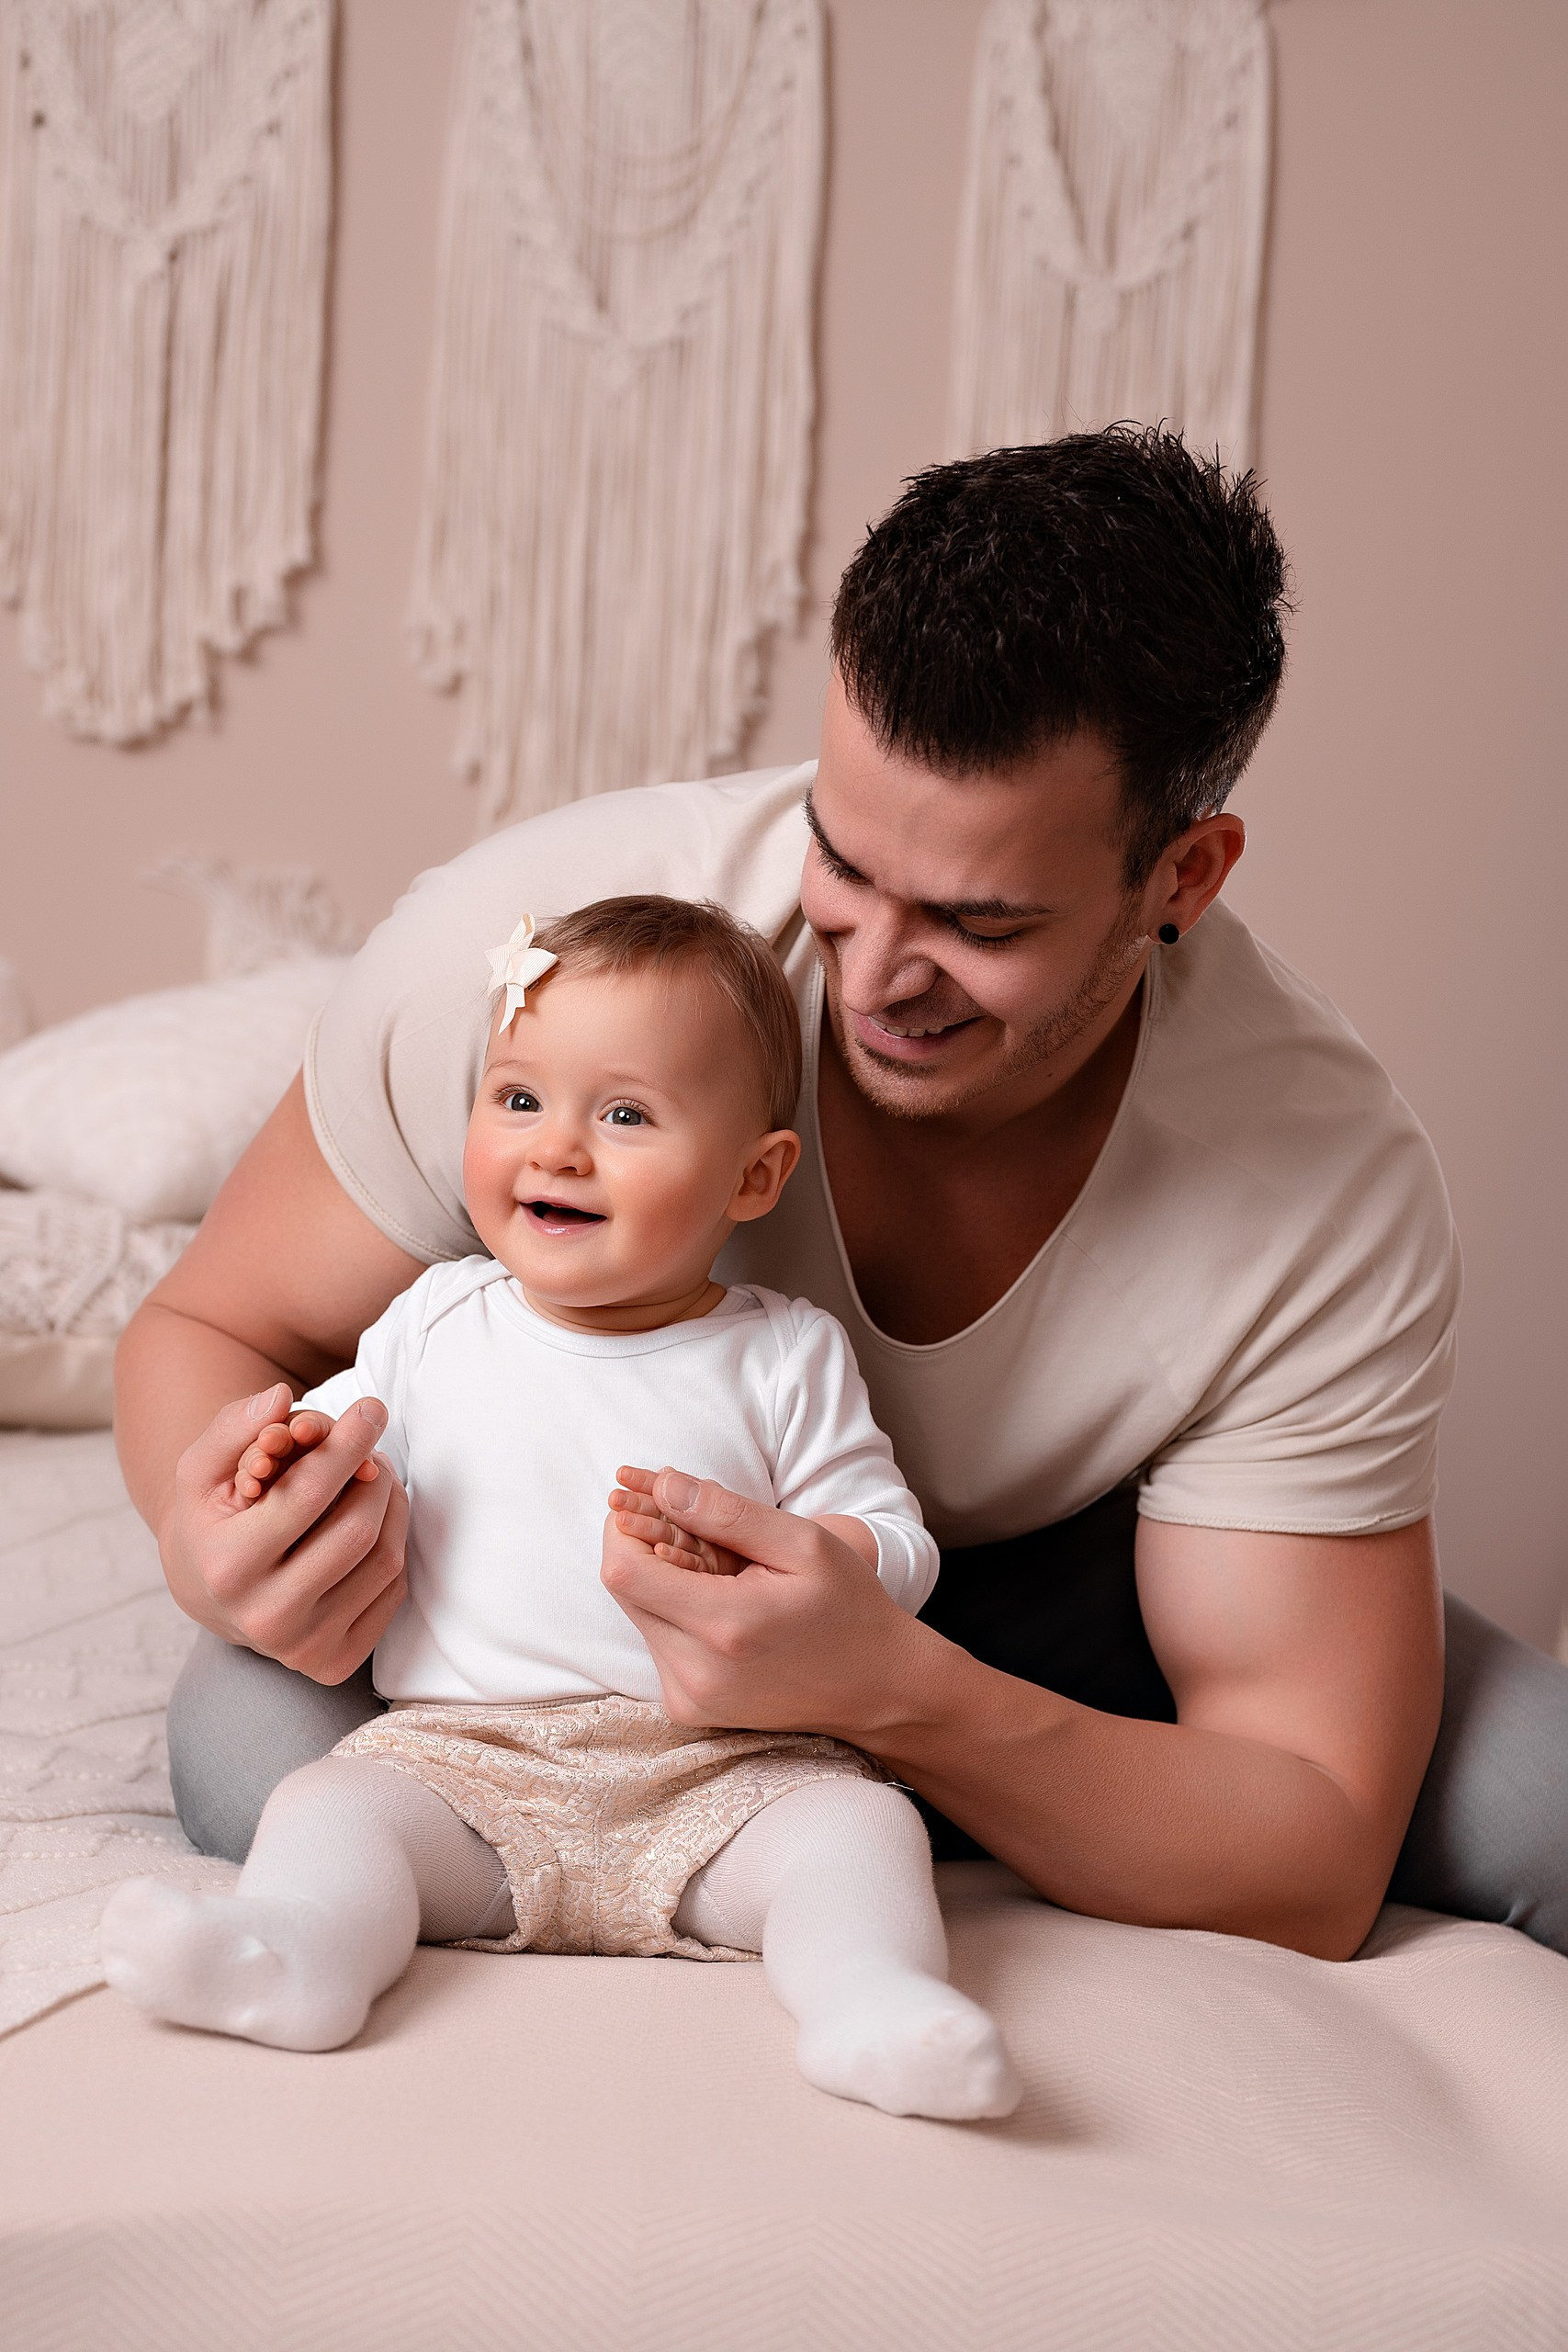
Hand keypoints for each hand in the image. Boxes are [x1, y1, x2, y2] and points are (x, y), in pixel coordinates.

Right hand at [160, 1383, 409, 1684]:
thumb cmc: (210, 1518)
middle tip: (370, 1448)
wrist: (207, 1593)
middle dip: (374, 1475)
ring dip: (391, 1506)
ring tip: (371, 1479)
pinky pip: (394, 1590)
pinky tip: (369, 1523)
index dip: (348, 1444)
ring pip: (385, 1560)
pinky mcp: (338, 1663)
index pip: (309, 1496)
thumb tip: (279, 1397)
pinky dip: (392, 1544)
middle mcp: (266, 1618)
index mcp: (228, 1568)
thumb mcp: (200, 1469)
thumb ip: (234, 1427)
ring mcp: (305, 1648)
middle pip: (357, 1530)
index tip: (371, 1408)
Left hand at [599, 1466, 932, 1738]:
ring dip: (662, 1582)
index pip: (622, 1570)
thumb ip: (727, 1512)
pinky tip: (721, 1608)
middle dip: (644, 1549)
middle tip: (692, 1531)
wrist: (877, 1687)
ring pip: (637, 1615)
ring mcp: (689, 1697)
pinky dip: (675, 1615)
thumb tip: (662, 1484)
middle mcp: (696, 1672)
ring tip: (720, 1574)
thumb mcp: (802, 1543)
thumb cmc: (848, 1606)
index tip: (650, 1505)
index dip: (623, 1528)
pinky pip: (657, 1643)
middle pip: (623, 1591)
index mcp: (725, 1625)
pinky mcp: (688, 1708)